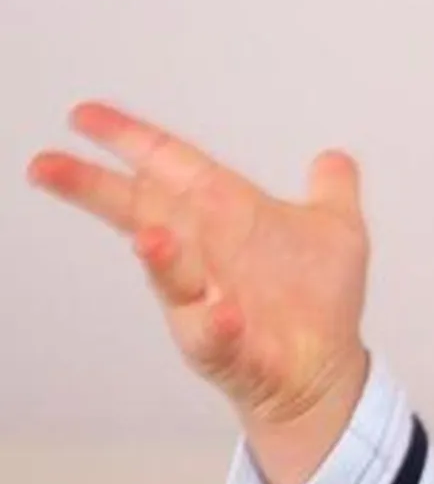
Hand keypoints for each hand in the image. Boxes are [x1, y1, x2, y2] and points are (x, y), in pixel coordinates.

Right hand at [28, 101, 371, 483]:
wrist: (325, 367)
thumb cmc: (317, 300)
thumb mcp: (336, 231)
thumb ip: (332, 189)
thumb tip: (334, 157)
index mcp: (226, 214)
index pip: (171, 166)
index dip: (131, 140)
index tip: (83, 116)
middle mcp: (204, 253)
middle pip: (142, 214)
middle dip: (96, 190)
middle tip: (47, 166)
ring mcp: (205, 300)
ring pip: (172, 276)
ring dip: (160, 258)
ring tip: (147, 237)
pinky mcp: (225, 346)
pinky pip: (215, 333)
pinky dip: (216, 322)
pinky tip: (224, 311)